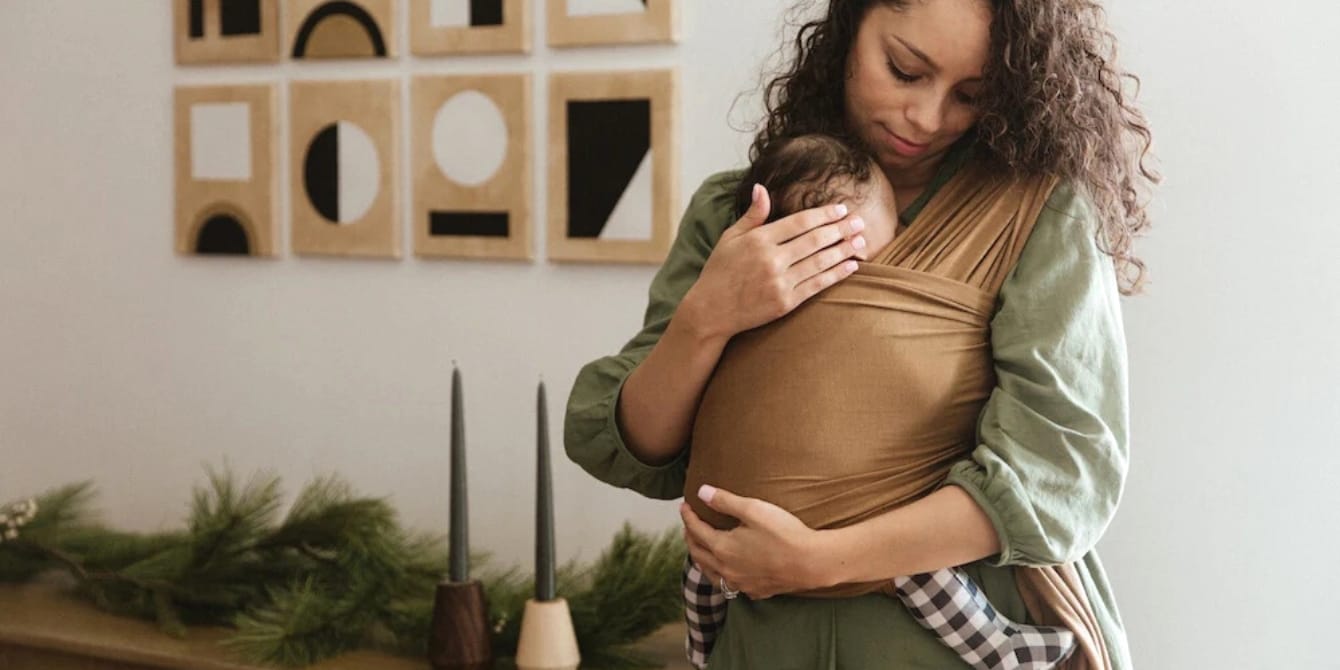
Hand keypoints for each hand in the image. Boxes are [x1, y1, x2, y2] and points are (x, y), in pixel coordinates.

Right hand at [678, 184, 866, 342]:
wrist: (711, 311)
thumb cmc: (720, 271)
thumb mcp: (730, 238)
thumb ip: (752, 214)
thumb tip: (762, 187)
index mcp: (758, 240)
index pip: (799, 222)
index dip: (823, 215)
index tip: (841, 209)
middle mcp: (771, 260)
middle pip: (814, 240)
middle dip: (841, 229)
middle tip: (860, 222)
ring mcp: (779, 282)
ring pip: (820, 262)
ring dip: (844, 250)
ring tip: (861, 241)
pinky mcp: (785, 303)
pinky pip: (817, 285)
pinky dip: (836, 274)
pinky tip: (851, 265)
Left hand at [680, 484, 830, 599]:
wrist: (811, 563)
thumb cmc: (784, 533)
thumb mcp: (753, 510)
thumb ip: (725, 501)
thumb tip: (701, 492)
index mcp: (722, 548)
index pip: (696, 530)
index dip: (689, 516)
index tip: (685, 506)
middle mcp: (727, 569)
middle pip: (699, 553)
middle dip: (690, 537)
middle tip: (689, 525)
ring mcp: (740, 583)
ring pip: (711, 572)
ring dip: (702, 558)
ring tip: (700, 548)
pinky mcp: (755, 590)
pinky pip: (730, 584)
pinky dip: (721, 574)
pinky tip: (728, 570)